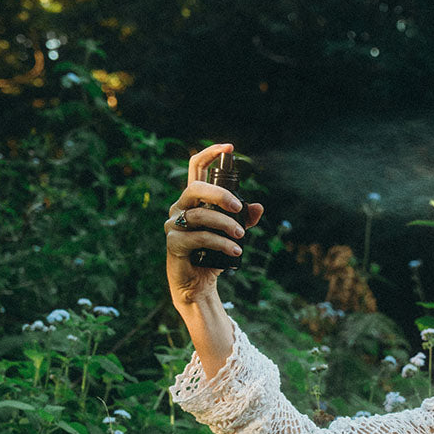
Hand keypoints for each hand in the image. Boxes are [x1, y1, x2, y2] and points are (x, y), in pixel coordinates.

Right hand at [164, 142, 264, 307]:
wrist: (198, 286)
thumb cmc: (212, 257)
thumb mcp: (231, 236)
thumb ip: (243, 220)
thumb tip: (259, 207)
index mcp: (193, 201)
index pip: (195, 168)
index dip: (210, 154)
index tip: (229, 147)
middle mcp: (180, 208)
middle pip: (196, 188)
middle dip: (220, 194)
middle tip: (239, 208)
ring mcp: (174, 225)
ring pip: (200, 215)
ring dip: (225, 225)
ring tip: (241, 238)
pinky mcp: (174, 243)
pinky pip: (199, 238)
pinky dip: (220, 243)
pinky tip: (235, 251)